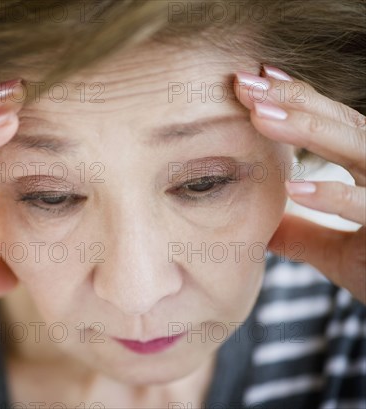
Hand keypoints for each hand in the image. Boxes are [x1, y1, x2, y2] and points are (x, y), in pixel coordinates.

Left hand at [234, 65, 365, 302]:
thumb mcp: (339, 254)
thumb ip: (304, 236)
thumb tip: (263, 226)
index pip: (334, 124)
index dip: (297, 100)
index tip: (255, 82)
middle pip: (343, 125)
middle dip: (293, 101)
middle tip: (245, 85)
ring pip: (358, 149)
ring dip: (309, 131)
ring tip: (261, 117)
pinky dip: (334, 195)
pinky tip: (295, 188)